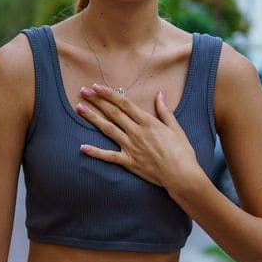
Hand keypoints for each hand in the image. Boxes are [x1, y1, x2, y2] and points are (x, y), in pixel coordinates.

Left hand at [75, 85, 202, 190]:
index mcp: (148, 122)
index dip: (109, 94)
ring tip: (79, 108)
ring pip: (108, 129)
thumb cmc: (182, 152)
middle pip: (113, 113)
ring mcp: (131, 147)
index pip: (125, 104)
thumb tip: (159, 94)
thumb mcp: (176, 128)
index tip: (97, 86)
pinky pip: (108, 156)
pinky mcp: (128, 162)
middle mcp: (137, 132)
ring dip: (92, 118)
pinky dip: (95, 152)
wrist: (182, 175)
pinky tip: (82, 147)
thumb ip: (164, 111)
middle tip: (83, 91)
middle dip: (97, 101)